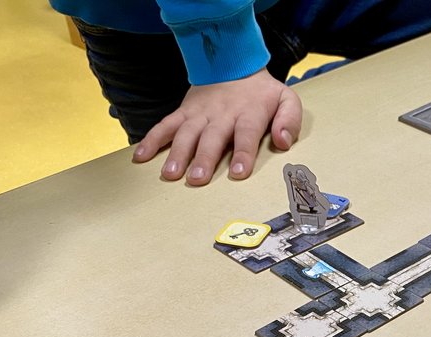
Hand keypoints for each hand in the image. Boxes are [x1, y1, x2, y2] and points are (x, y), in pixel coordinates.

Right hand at [133, 69, 302, 185]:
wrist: (233, 62)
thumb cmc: (261, 92)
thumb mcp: (286, 99)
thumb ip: (289, 120)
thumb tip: (282, 141)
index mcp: (248, 113)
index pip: (246, 134)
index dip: (243, 153)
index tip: (239, 172)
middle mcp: (222, 114)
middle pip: (212, 138)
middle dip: (204, 158)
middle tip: (197, 179)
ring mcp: (200, 114)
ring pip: (186, 134)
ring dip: (177, 153)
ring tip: (170, 173)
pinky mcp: (183, 113)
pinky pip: (165, 125)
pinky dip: (151, 140)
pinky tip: (140, 157)